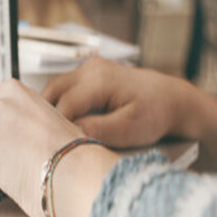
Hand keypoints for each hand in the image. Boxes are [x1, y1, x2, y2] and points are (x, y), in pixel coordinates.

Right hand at [42, 56, 186, 147]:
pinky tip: (64, 125)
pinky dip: (60, 105)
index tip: (53, 148)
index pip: (63, 106)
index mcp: (99, 80)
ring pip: (55, 89)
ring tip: (53, 135)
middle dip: (46, 117)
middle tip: (45, 142)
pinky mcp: (90, 74)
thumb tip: (71, 133)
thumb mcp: (130, 129)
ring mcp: (89, 68)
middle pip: (52, 93)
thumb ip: (98, 130)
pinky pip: (65, 89)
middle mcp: (91, 69)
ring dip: (51, 111)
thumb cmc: (156, 114)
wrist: (171, 100)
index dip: (56, 128)